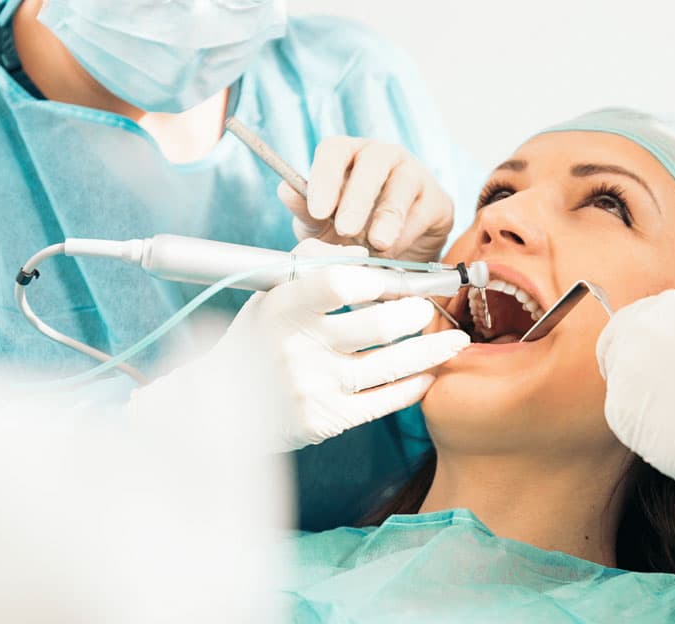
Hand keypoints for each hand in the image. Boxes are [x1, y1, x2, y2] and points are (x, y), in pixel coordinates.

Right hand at [128, 239, 469, 451]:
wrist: (219, 405)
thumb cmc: (259, 337)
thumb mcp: (272, 292)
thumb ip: (315, 262)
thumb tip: (365, 254)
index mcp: (282, 308)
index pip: (336, 283)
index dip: (374, 279)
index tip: (395, 280)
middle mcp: (296, 349)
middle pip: (376, 326)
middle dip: (413, 314)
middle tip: (427, 308)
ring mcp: (312, 387)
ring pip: (389, 366)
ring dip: (430, 352)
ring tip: (455, 341)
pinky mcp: (325, 420)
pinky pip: (383, 401)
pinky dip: (412, 385)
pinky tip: (428, 374)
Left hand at [279, 136, 454, 261]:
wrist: (393, 257)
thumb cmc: (351, 232)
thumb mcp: (322, 226)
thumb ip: (305, 210)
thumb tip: (286, 190)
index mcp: (349, 155)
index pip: (334, 149)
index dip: (324, 176)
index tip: (317, 210)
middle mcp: (383, 156)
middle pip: (373, 160)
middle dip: (358, 196)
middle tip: (345, 229)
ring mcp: (414, 174)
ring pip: (403, 183)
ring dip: (388, 216)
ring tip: (377, 243)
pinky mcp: (438, 200)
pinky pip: (424, 211)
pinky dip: (407, 234)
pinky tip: (394, 252)